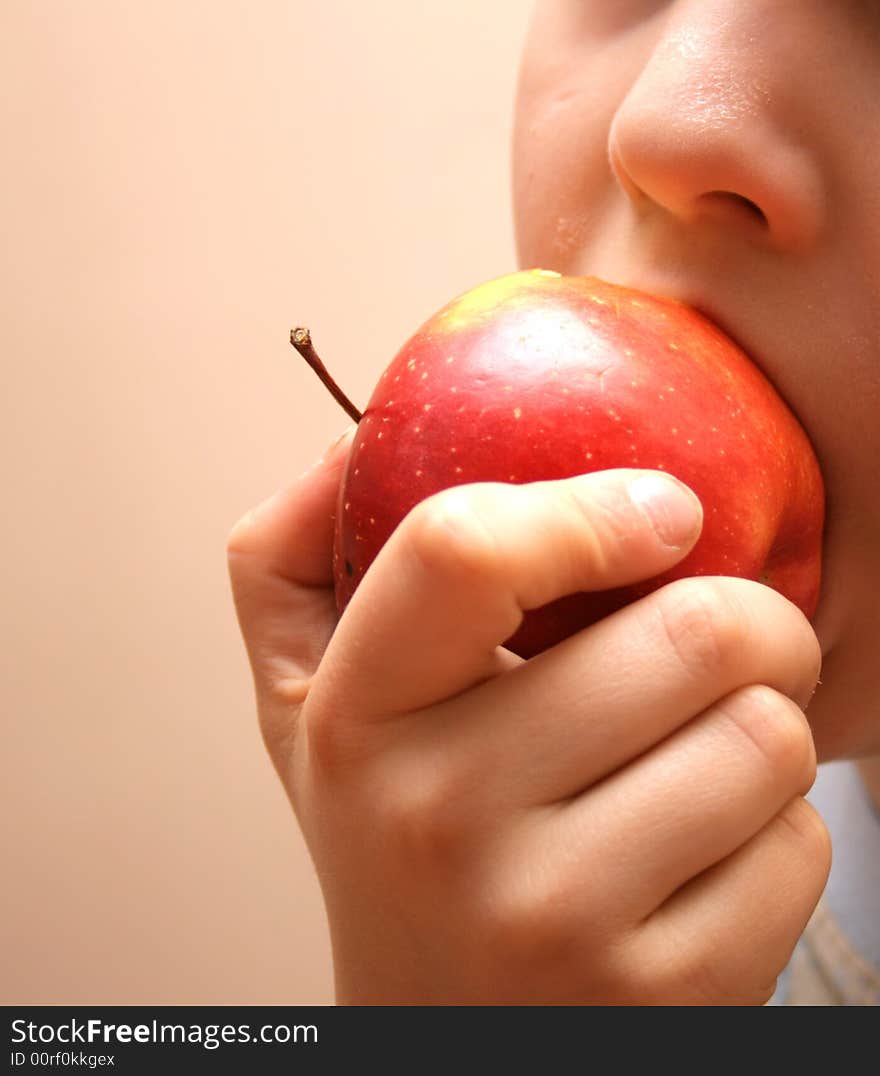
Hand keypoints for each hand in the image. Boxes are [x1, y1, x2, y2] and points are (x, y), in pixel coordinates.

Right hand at [228, 431, 829, 1004]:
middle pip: (692, 633)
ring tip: (699, 749)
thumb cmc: (388, 834)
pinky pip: (799, 844)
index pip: (465, 551)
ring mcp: (552, 917)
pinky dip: (775, 829)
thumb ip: (292, 556)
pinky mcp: (665, 996)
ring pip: (768, 735)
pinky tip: (703, 850)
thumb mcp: (307, 702)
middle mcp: (439, 819)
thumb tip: (350, 434)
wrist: (437, 1033)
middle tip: (726, 638)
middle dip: (750, 616)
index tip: (666, 510)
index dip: (592, 506)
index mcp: (357, 720)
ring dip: (764, 721)